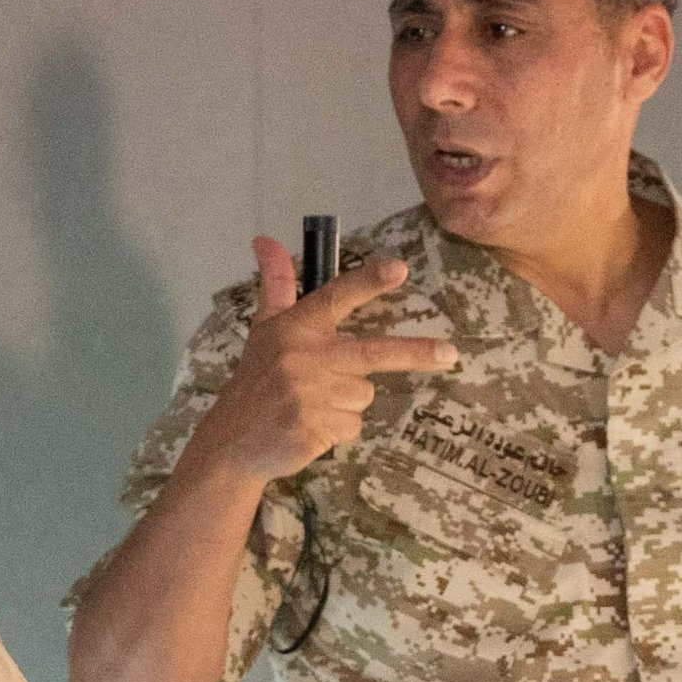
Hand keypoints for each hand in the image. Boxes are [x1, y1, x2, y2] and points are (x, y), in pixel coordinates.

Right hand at [196, 240, 461, 484]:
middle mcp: (302, 357)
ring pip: (363, 394)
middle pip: (374, 351)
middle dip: (416, 352)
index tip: (399, 269)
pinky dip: (338, 431)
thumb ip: (276, 285)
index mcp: (294, 328)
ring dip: (346, 404)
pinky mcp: (312, 427)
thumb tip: (264, 239)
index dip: (368, 282)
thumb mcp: (263, 330)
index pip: (335, 297)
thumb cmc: (255, 381)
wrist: (230, 442)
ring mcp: (308, 394)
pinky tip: (310, 429)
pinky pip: (352, 426)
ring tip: (312, 407)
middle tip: (450, 354)